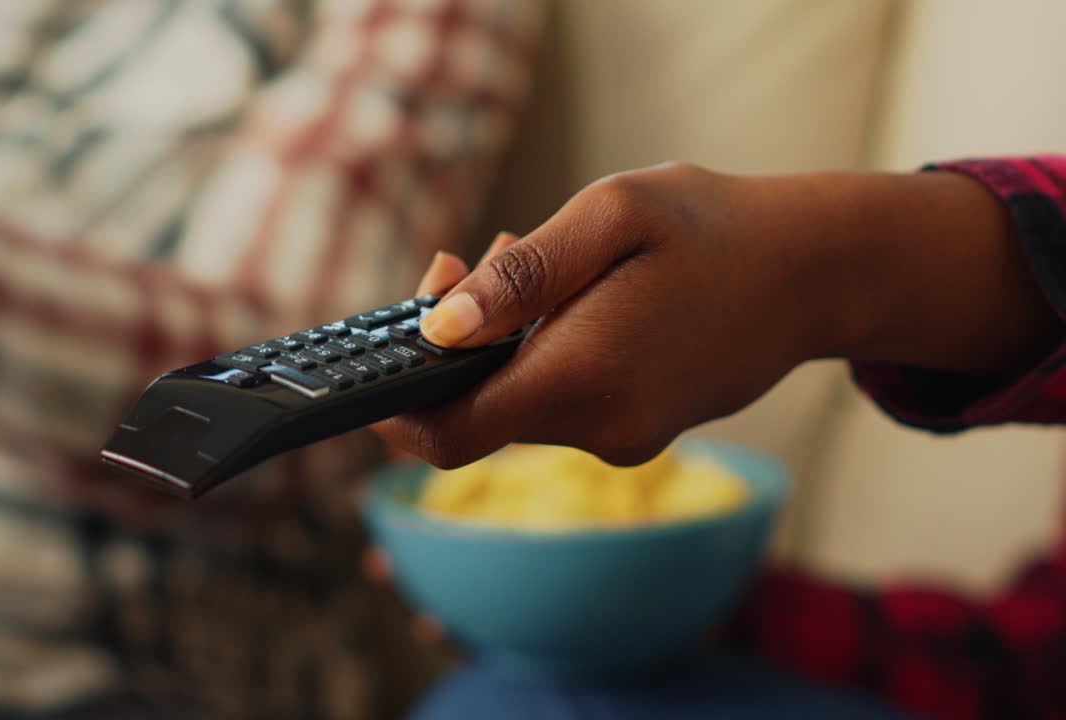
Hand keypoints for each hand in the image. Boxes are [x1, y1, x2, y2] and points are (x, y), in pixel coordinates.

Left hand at [375, 162, 1058, 468]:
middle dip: (462, 345)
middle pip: (481, 412)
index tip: (378, 360)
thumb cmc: (715, 229)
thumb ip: (520, 279)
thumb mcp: (612, 217)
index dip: (397, 409)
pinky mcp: (642, 431)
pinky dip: (549, 356)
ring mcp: (625, 438)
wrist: (818, 272)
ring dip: (509, 342)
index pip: (451, 433)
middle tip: (480, 258)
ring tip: (543, 263)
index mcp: (581, 377)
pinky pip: (566, 402)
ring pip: (523, 403)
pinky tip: (578, 297)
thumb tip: (439, 331)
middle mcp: (600, 428)